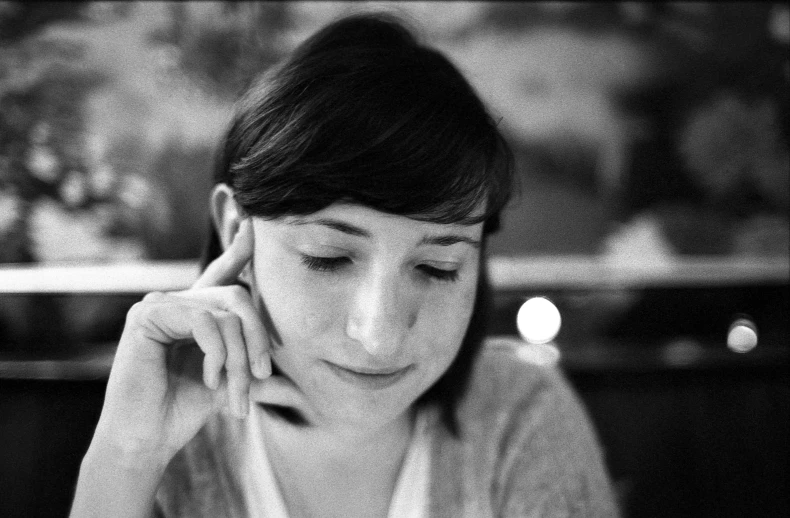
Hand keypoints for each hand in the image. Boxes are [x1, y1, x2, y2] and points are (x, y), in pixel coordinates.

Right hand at [91, 218, 300, 465]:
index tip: (254, 222)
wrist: (147, 439)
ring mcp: (160, 304)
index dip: (240, 248)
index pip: (222, 273)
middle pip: (238, 296)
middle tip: (261, 376)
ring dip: (238, 358)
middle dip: (258, 338)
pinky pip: (204, 321)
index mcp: (196, 313)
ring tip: (235, 394)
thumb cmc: (184, 411)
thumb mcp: (229, 383)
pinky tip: (209, 379)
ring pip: (225, 313)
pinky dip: (216, 354)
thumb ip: (251, 367)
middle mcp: (178, 302)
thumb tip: (293, 382)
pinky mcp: (147, 315)